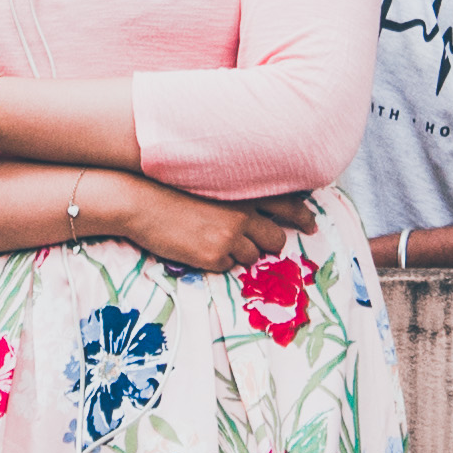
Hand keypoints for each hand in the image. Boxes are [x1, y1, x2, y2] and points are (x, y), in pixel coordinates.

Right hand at [105, 179, 317, 273]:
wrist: (141, 203)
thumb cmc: (170, 192)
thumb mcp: (210, 186)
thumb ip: (236, 198)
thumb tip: (255, 215)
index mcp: (243, 193)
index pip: (286, 204)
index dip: (303, 216)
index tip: (312, 225)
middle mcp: (243, 214)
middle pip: (276, 239)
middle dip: (271, 246)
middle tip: (263, 247)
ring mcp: (230, 237)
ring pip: (251, 257)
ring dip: (239, 253)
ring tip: (213, 241)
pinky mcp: (214, 256)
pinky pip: (227, 266)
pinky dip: (217, 261)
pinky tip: (198, 248)